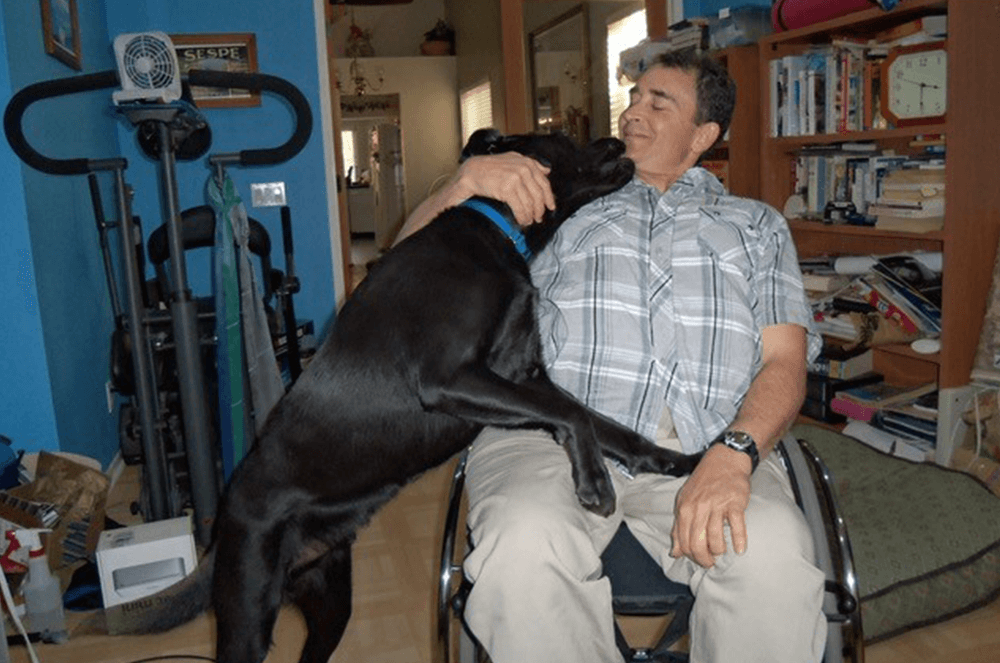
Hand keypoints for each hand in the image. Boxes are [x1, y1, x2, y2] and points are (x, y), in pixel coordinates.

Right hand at [452, 153, 554, 225]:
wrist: (472, 172)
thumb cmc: (490, 167)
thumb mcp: (512, 159)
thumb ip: (531, 164)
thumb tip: (546, 171)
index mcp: (527, 163)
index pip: (544, 183)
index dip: (549, 197)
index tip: (550, 207)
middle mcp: (523, 169)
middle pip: (538, 195)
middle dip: (539, 209)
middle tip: (538, 217)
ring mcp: (516, 178)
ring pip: (530, 203)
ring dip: (530, 215)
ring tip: (528, 221)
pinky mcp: (507, 188)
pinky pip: (520, 207)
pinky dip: (522, 217)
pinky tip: (522, 221)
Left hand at [670, 443, 751, 567]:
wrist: (724, 460)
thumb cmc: (703, 483)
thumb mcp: (685, 501)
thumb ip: (679, 528)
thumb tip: (675, 552)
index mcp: (685, 508)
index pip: (684, 540)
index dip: (691, 555)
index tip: (699, 560)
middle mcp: (699, 507)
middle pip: (698, 543)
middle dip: (704, 558)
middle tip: (710, 562)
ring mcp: (717, 505)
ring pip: (715, 538)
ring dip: (719, 550)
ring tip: (722, 552)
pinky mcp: (735, 503)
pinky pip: (737, 527)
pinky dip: (739, 541)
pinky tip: (740, 549)